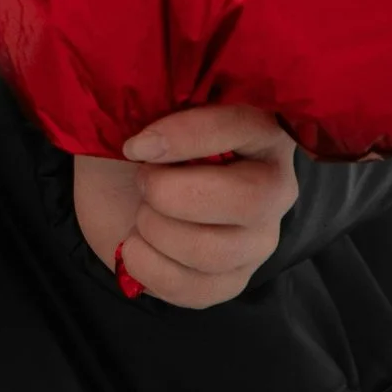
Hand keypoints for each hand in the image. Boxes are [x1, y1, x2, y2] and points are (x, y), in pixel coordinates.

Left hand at [72, 104, 296, 308]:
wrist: (117, 193)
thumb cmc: (137, 146)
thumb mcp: (139, 112)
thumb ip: (153, 102)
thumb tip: (148, 130)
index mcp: (260, 130)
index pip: (245, 125)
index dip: (187, 136)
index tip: (135, 146)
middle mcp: (275, 185)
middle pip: (247, 200)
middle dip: (172, 194)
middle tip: (142, 182)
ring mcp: (259, 238)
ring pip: (216, 251)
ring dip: (156, 233)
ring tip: (139, 216)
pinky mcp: (234, 279)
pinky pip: (198, 289)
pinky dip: (150, 270)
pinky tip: (135, 248)